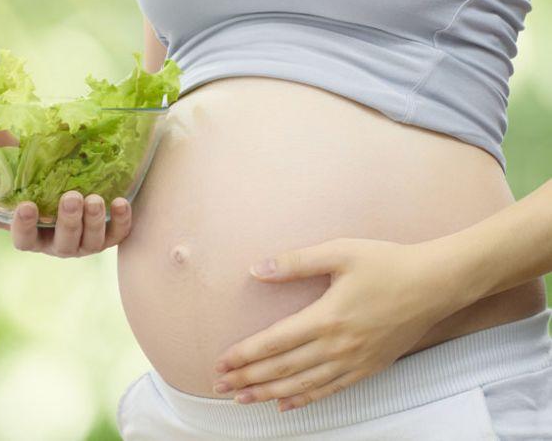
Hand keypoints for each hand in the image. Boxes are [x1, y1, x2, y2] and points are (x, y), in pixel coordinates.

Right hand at [0, 190, 132, 257]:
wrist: (77, 199)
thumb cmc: (38, 202)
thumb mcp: (11, 204)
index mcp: (34, 238)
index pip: (24, 240)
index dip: (24, 226)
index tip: (26, 206)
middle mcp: (59, 245)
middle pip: (64, 241)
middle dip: (68, 220)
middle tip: (71, 196)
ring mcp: (86, 243)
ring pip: (92, 241)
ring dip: (94, 220)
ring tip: (95, 198)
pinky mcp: (110, 236)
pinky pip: (118, 234)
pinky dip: (122, 220)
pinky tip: (122, 201)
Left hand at [211, 237, 465, 411]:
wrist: (437, 284)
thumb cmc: (387, 263)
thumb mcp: (339, 252)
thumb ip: (296, 262)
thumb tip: (257, 269)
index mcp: (326, 317)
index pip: (274, 342)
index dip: (244, 355)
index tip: (221, 363)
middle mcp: (338, 346)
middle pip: (283, 369)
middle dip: (248, 379)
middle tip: (220, 386)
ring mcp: (355, 361)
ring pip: (303, 385)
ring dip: (269, 394)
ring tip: (243, 399)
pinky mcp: (369, 367)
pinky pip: (331, 390)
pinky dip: (305, 399)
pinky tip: (286, 404)